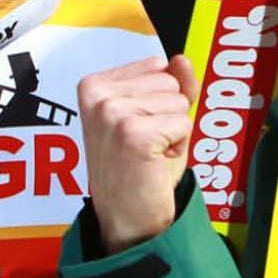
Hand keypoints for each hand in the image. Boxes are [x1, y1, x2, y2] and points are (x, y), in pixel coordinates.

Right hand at [77, 54, 199, 253]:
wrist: (129, 218)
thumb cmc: (139, 169)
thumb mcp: (156, 116)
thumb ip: (171, 84)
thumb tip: (181, 60)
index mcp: (94, 85)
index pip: (157, 66)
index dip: (161, 100)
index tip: (140, 127)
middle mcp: (98, 95)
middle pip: (170, 81)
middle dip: (169, 115)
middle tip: (146, 145)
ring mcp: (112, 113)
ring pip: (179, 102)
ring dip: (174, 132)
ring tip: (150, 155)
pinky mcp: (132, 133)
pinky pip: (183, 123)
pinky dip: (178, 146)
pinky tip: (154, 163)